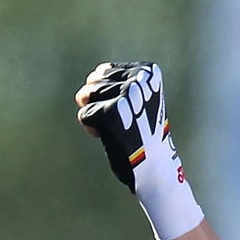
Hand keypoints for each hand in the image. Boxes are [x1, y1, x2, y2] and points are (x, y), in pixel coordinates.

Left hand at [76, 60, 202, 239]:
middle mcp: (139, 79)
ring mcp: (126, 94)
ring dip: (95, 116)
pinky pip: (85, 114)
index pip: (104, 71)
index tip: (126, 112)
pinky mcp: (112, 112)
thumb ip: (121, 83)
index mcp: (148, 72)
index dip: (107, 94)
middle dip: (96, 103)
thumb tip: (93, 75)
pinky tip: (110, 137)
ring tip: (117, 129)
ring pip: (87, 96)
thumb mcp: (139, 99)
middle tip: (120, 123)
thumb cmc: (143, 136)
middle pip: (93, 82)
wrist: (154, 168)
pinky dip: (92, 128)